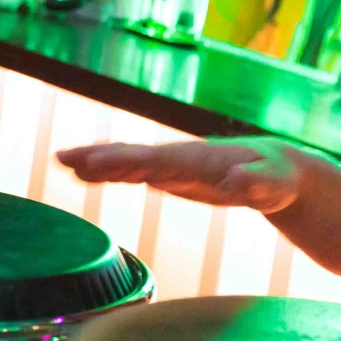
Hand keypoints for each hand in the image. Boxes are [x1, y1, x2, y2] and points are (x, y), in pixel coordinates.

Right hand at [57, 137, 304, 212]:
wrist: (278, 170)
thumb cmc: (278, 178)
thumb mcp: (274, 184)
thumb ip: (258, 183)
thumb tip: (239, 180)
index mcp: (203, 159)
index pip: (160, 159)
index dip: (129, 161)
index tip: (99, 162)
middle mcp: (183, 157)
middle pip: (137, 156)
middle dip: (103, 157)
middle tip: (64, 158)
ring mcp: (175, 166)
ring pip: (131, 161)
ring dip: (98, 162)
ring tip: (62, 163)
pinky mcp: (173, 176)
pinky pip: (135, 172)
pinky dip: (110, 172)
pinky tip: (85, 175)